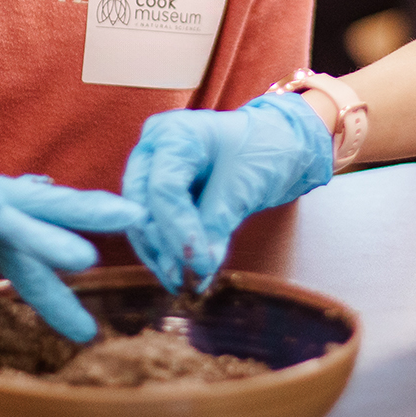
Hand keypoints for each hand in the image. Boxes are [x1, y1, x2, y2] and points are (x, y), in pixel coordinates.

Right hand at [121, 93, 333, 291]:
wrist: (275, 144)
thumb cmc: (263, 150)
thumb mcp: (241, 187)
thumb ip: (215, 225)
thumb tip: (199, 272)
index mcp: (174, 133)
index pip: (162, 188)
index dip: (178, 231)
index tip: (199, 265)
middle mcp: (153, 146)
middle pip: (141, 203)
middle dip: (161, 245)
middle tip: (183, 278)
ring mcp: (150, 166)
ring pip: (140, 218)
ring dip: (158, 254)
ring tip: (181, 283)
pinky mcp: (155, 189)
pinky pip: (150, 223)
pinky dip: (163, 250)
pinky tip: (180, 275)